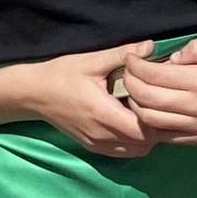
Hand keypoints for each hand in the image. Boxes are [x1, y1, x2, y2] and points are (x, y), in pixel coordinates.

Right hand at [16, 42, 156, 159]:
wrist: (32, 93)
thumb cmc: (63, 74)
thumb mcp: (92, 61)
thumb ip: (123, 54)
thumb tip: (151, 45)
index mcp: (103, 113)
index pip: (144, 130)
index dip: (159, 118)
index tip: (164, 101)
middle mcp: (100, 134)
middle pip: (144, 143)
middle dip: (158, 128)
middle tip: (161, 106)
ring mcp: (95, 143)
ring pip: (135, 151)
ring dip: (147, 137)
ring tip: (149, 114)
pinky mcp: (92, 146)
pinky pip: (122, 152)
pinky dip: (134, 143)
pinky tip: (134, 123)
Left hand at [119, 37, 196, 145]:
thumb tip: (173, 58)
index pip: (153, 74)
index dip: (135, 65)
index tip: (131, 58)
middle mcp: (194, 105)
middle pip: (145, 97)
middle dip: (130, 82)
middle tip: (129, 73)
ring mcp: (194, 125)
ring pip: (148, 118)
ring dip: (135, 104)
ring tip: (137, 91)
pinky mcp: (196, 139)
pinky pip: (162, 134)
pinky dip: (149, 123)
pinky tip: (151, 111)